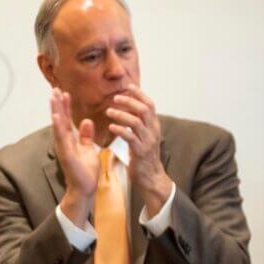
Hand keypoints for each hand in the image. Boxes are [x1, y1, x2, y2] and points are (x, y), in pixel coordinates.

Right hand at [50, 88, 99, 227]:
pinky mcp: (66, 154)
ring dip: (56, 111)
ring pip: (58, 125)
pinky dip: (58, 126)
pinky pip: (62, 138)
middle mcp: (64, 141)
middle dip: (57, 104)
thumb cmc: (86, 170)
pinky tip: (56, 116)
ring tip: (53, 97)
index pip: (66, 119)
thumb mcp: (89, 149)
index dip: (65, 106)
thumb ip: (86, 135)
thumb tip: (87, 121)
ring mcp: (63, 147)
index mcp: (70, 140)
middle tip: (55, 88)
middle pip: (60, 119)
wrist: (85, 188)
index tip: (64, 92)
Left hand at [106, 84, 172, 214]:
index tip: (128, 86)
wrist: (151, 176)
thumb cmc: (144, 155)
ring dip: (121, 115)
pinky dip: (120, 130)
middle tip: (115, 98)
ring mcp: (148, 142)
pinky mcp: (140, 152)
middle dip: (129, 101)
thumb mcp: (144, 136)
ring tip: (109, 112)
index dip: (140, 94)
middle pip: (144, 110)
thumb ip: (139, 122)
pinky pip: (131, 138)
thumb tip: (130, 107)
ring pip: (136, 122)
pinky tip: (111, 127)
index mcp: (154, 126)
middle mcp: (153, 131)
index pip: (150, 104)